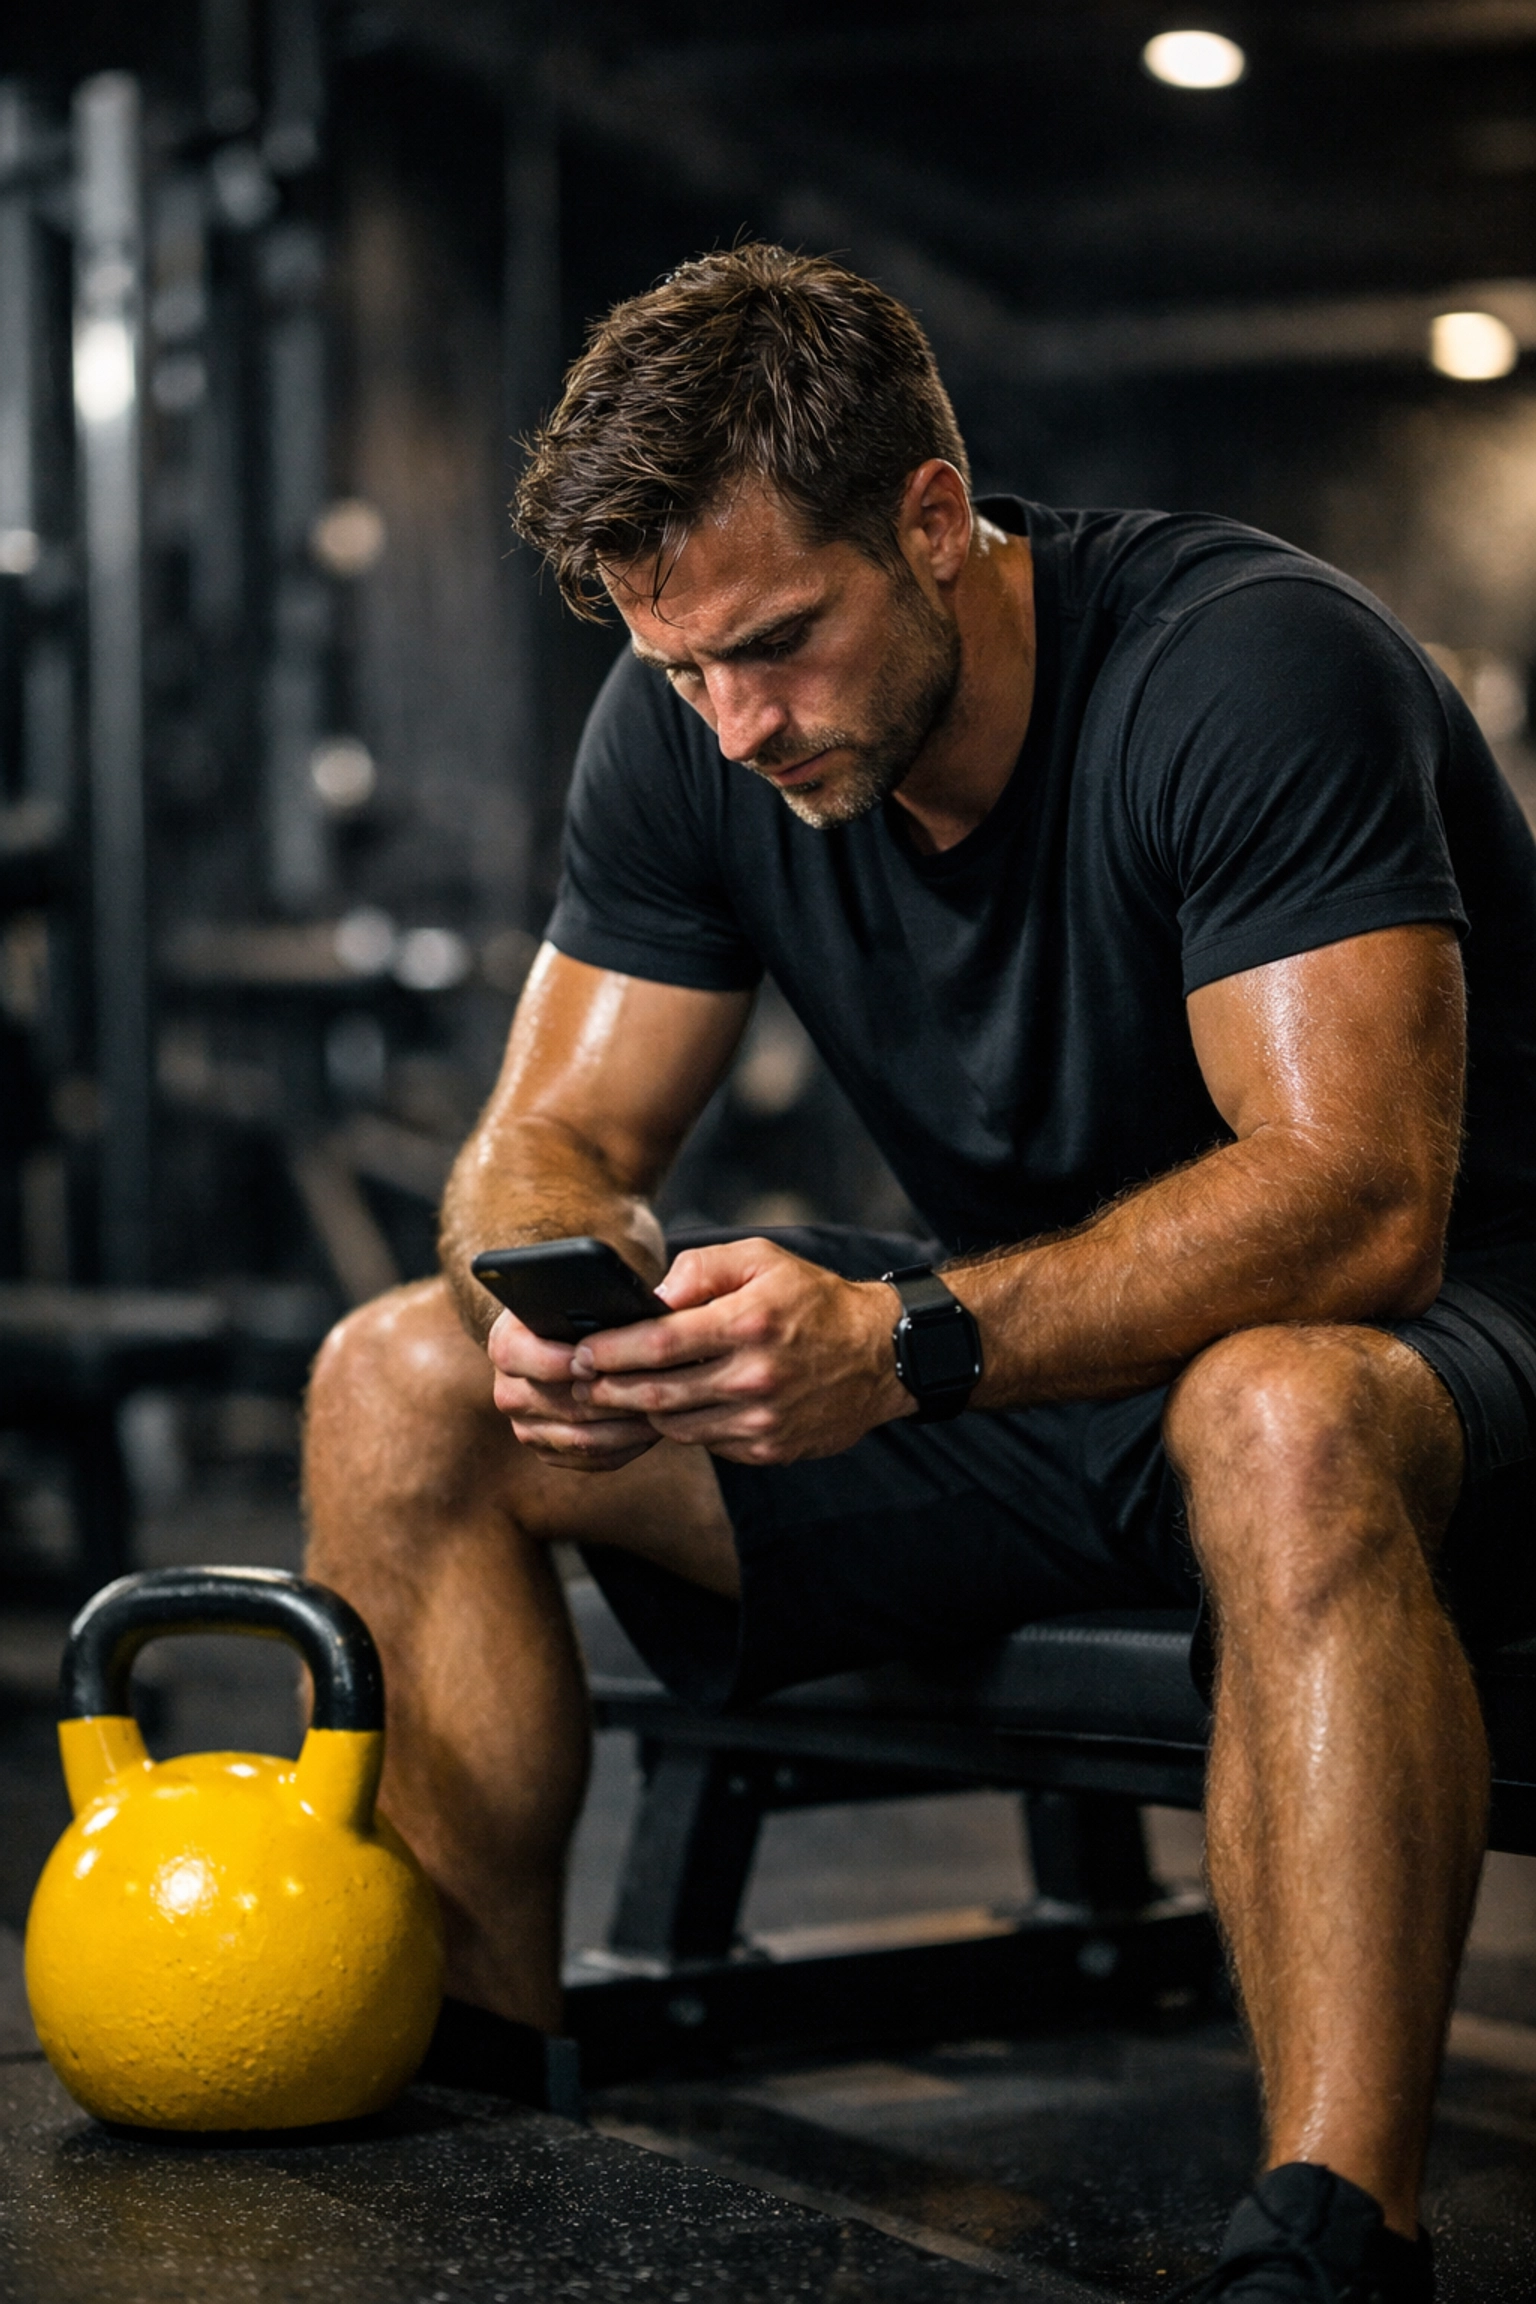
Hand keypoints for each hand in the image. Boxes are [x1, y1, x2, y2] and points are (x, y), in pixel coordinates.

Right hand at [486, 1308, 660, 1471]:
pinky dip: (626, 1447)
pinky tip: (652, 1429)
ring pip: (581, 1438)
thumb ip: (590, 1298)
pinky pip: (592, 1459)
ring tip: (663, 1409)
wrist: (560, 1339)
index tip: (596, 1361)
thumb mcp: (575, 1293)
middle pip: (561, 1404)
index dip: (557, 1361)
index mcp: (506, 1345)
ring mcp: (527, 1427)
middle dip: (611, 1397)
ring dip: (626, 1426)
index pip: (518, 1356)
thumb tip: (631, 1310)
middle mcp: (509, 1391)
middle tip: (654, 1388)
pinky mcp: (550, 1451)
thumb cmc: (577, 1310)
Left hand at [567, 1236, 914, 1464]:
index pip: (659, 1345)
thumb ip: (701, 1268)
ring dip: (640, 1413)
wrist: (879, 1356)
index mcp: (748, 1324)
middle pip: (657, 1394)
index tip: (581, 1351)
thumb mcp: (762, 1259)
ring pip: (676, 1426)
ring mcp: (762, 1420)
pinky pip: (707, 1443)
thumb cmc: (813, 1300)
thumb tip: (651, 1297)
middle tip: (579, 1382)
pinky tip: (671, 1409)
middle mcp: (754, 1377)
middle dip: (608, 1389)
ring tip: (616, 1396)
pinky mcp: (770, 1449)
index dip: (610, 1351)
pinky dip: (683, 1427)